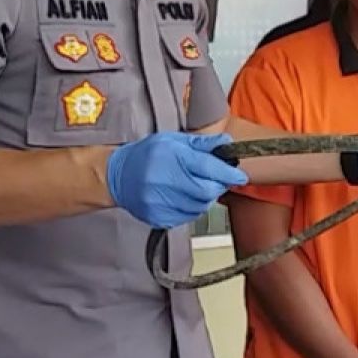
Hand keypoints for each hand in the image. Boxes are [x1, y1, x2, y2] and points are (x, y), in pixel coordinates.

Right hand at [107, 132, 248, 228]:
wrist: (117, 176)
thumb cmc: (146, 155)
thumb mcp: (174, 140)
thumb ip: (202, 143)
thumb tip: (227, 143)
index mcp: (172, 157)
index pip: (209, 167)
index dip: (229, 174)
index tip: (240, 176)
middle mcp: (165, 180)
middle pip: (207, 190)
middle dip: (218, 186)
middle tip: (216, 180)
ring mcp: (160, 201)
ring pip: (199, 206)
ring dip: (204, 198)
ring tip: (194, 186)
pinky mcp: (158, 217)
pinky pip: (187, 217)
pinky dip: (192, 208)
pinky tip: (182, 197)